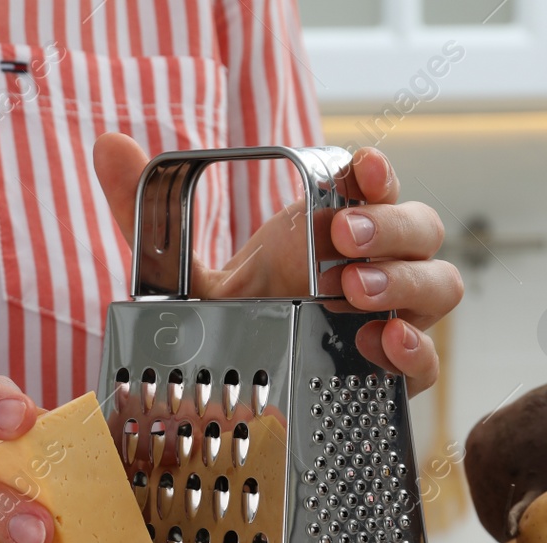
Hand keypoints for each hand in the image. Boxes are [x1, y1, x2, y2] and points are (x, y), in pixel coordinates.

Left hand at [92, 133, 461, 395]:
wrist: (233, 392)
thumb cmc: (230, 321)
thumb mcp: (183, 274)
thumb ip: (145, 215)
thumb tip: (109, 146)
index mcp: (333, 230)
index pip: (377, 186)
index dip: (377, 173)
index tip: (359, 167)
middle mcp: (372, 267)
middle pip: (419, 228)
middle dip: (387, 226)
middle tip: (340, 237)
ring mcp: (388, 318)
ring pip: (438, 285)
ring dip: (405, 281)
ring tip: (355, 290)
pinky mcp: (391, 374)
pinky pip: (427, 360)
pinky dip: (414, 351)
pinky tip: (382, 342)